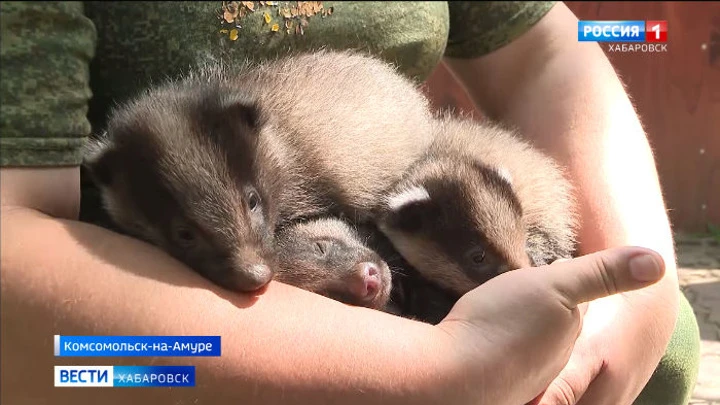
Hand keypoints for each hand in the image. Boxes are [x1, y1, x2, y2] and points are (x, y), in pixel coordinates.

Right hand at [436, 246, 665, 404]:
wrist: (450, 375)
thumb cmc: (502, 326)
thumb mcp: (556, 286)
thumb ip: (602, 274)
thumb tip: (658, 263)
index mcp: (567, 335)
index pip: (572, 306)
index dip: (562, 284)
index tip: (549, 267)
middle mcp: (549, 362)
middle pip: (549, 326)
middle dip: (539, 307)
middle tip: (520, 287)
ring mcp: (519, 374)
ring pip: (523, 342)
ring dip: (515, 326)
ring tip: (497, 308)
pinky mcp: (490, 380)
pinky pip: (497, 355)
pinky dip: (491, 342)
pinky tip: (478, 334)